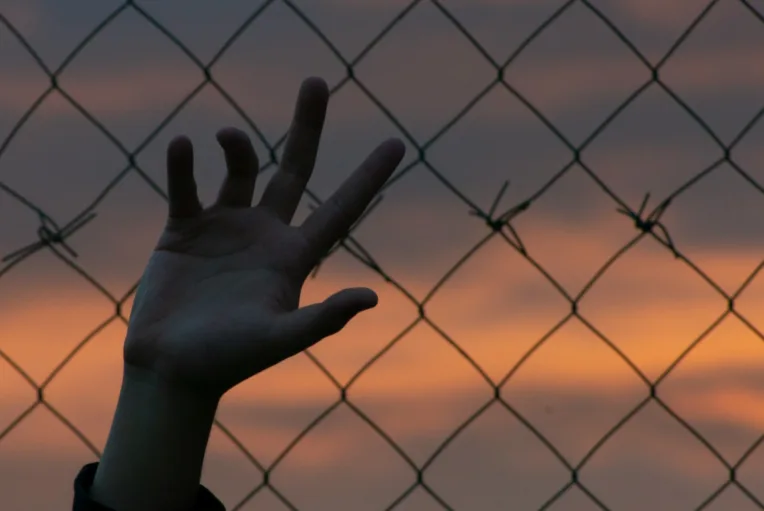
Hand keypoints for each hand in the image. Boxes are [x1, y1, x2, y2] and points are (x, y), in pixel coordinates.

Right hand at [124, 77, 405, 397]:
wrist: (172, 370)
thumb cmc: (230, 360)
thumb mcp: (279, 338)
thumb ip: (323, 318)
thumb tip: (373, 298)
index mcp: (294, 254)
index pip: (340, 207)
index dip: (368, 177)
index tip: (397, 143)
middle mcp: (265, 233)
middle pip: (293, 167)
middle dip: (307, 126)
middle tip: (317, 81)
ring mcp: (225, 227)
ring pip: (239, 168)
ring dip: (236, 146)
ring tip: (224, 137)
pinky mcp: (184, 229)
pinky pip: (186, 186)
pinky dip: (184, 165)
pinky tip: (184, 148)